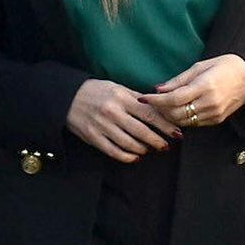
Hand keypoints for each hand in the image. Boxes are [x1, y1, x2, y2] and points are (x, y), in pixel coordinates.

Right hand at [67, 79, 182, 162]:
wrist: (68, 97)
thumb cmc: (96, 91)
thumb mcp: (117, 88)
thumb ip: (136, 98)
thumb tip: (159, 106)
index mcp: (122, 98)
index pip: (150, 113)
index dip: (166, 125)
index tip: (177, 132)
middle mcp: (113, 112)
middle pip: (142, 131)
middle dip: (158, 140)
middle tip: (167, 145)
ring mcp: (102, 126)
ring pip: (129, 143)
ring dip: (143, 149)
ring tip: (151, 150)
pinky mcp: (93, 137)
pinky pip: (114, 151)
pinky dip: (127, 156)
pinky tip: (136, 157)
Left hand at [141, 55, 244, 129]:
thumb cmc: (225, 66)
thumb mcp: (200, 66)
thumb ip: (178, 80)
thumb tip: (158, 89)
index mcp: (205, 86)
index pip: (173, 99)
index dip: (155, 100)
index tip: (143, 97)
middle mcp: (209, 103)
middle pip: (175, 114)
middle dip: (159, 110)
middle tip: (150, 102)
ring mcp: (214, 114)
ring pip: (182, 122)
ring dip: (168, 116)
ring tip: (159, 107)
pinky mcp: (216, 120)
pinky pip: (193, 123)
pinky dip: (181, 119)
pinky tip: (174, 111)